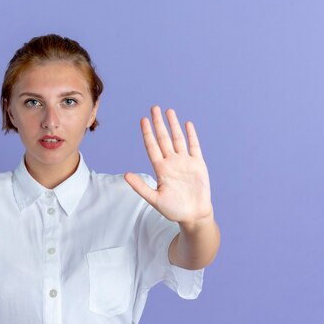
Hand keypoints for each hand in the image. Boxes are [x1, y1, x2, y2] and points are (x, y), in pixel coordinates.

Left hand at [124, 106, 212, 225]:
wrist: (193, 215)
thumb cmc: (173, 210)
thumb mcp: (154, 199)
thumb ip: (140, 186)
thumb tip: (125, 175)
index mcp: (161, 169)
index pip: (152, 146)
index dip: (147, 133)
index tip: (143, 120)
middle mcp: (172, 162)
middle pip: (164, 138)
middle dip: (159, 123)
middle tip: (154, 108)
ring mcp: (185, 162)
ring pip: (178, 139)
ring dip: (173, 125)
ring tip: (169, 111)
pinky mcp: (198, 164)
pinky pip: (194, 146)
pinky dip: (191, 135)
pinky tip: (187, 124)